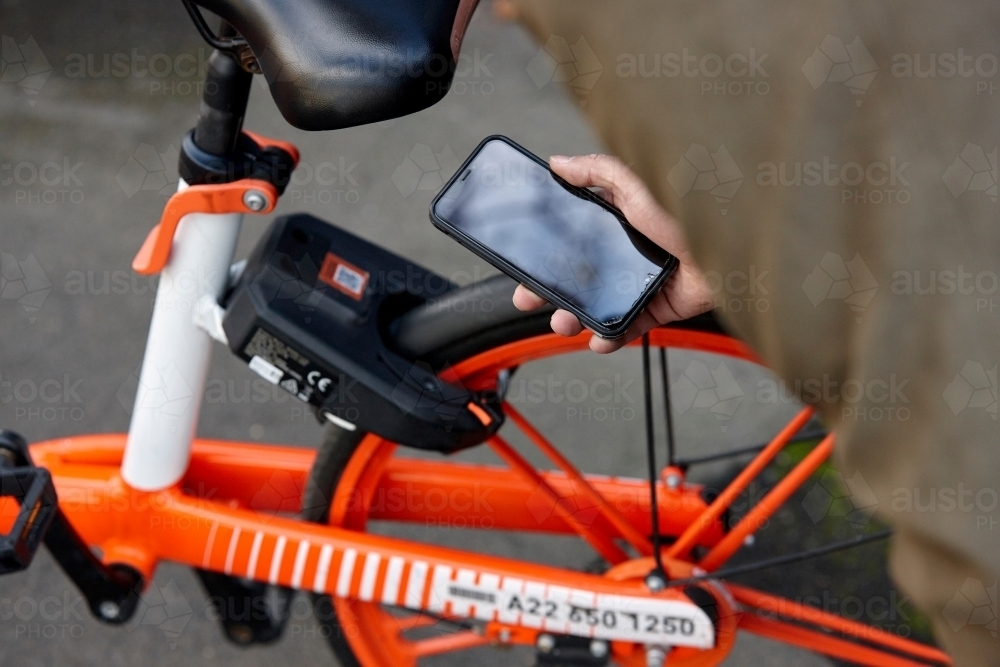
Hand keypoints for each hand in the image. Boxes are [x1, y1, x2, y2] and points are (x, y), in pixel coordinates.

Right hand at [513, 154, 712, 352]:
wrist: (735, 251)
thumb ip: (598, 173)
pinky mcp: (658, 306)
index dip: (546, 251)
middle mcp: (627, 250)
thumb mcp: (638, 185)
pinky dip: (609, 336)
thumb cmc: (694, 212)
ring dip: (573, 317)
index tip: (524, 263)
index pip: (572, 237)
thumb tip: (560, 162)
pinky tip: (597, 339)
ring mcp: (641, 280)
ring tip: (563, 324)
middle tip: (528, 299)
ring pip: (596, 304)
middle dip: (549, 290)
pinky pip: (627, 325)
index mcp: (619, 220)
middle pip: (577, 275)